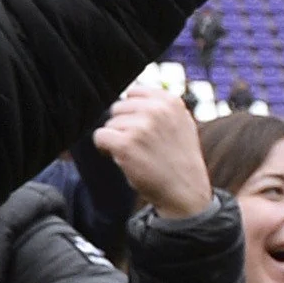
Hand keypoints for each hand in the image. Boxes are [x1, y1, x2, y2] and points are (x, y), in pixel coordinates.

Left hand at [92, 85, 215, 217]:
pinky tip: (121, 157)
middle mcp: (156, 110)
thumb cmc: (178, 158)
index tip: (142, 129)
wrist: (184, 189)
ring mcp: (141, 126)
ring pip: (109, 124)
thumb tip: (131, 93)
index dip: (131, 112)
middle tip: (139, 145)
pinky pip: (99, 137)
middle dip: (123, 126)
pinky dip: (104, 148)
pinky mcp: (125, 144)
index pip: (133, 93)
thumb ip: (160, 106)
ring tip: (137, 153)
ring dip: (116, 139)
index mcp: (170, 101)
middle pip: (117, 108)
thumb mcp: (180, 123)